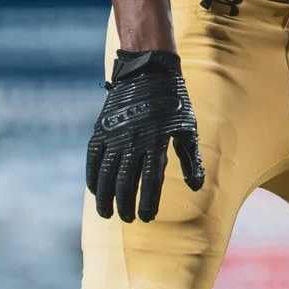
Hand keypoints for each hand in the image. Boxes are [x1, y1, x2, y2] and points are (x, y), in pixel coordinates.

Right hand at [86, 50, 204, 222]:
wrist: (148, 70)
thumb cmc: (173, 102)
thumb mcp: (187, 128)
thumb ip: (191, 159)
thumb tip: (196, 187)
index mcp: (156, 142)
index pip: (150, 182)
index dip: (147, 203)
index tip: (147, 217)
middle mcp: (133, 141)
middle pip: (125, 182)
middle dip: (124, 205)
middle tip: (126, 219)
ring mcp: (114, 134)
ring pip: (105, 173)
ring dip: (104, 197)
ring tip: (106, 213)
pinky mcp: (102, 128)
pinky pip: (93, 157)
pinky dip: (92, 175)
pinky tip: (94, 190)